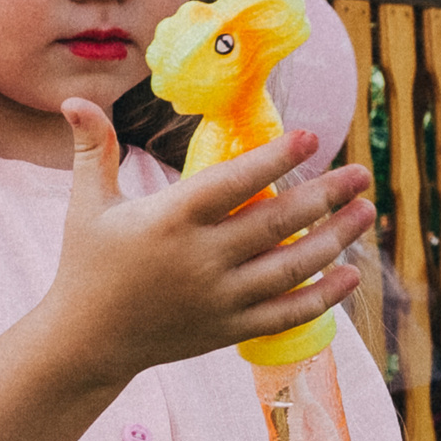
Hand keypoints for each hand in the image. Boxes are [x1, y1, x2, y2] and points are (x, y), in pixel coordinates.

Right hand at [38, 98, 376, 387]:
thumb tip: (74, 99)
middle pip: (277, 222)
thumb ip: (93, 149)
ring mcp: (218, 298)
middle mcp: (200, 259)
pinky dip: (323, 295)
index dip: (275, 159)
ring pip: (291, 266)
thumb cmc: (87, 264)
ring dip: (335, 239)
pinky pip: (287, 313)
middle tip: (361, 174)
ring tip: (366, 212)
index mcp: (169, 220)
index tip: (312, 138)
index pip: (233, 182)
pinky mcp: (228, 329)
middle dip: (326, 195)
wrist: (86, 342)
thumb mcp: (86, 204)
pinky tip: (350, 274)